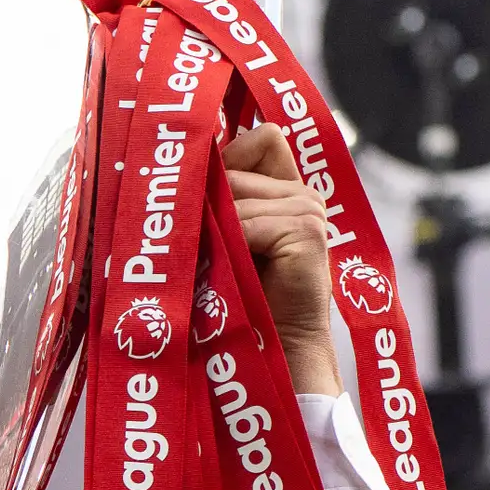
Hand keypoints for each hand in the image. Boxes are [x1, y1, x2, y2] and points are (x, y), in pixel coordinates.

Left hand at [221, 123, 340, 397]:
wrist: (274, 351)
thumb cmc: (242, 301)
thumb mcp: (228, 239)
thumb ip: (221, 199)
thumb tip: (180, 165)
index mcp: (288, 190)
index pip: (261, 139)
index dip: (228, 157)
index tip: (202, 190)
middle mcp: (304, 193)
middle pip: (235, 167)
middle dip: (208, 202)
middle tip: (201, 245)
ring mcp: (309, 209)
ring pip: (234, 193)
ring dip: (214, 229)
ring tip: (217, 264)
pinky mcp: (306, 231)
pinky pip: (244, 221)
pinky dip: (229, 246)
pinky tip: (232, 271)